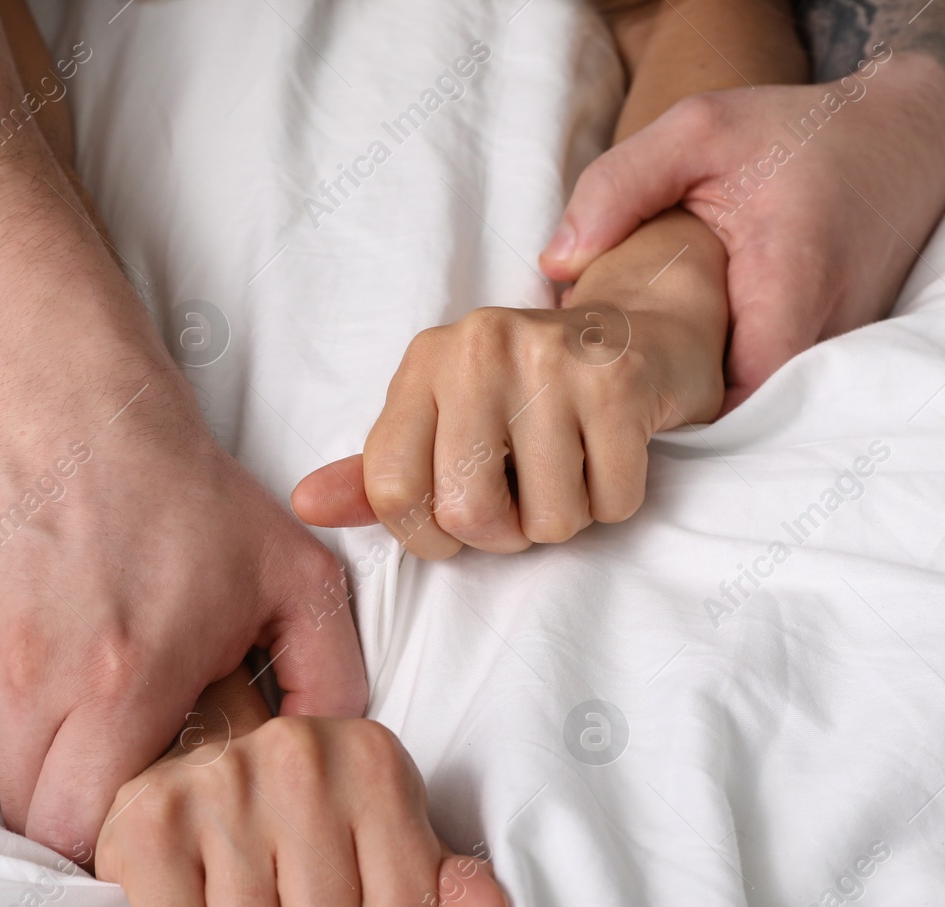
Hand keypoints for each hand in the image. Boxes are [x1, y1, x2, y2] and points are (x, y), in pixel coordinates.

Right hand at [0, 373, 366, 864]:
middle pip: (31, 814)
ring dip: (39, 758)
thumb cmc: (186, 494)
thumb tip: (323, 764)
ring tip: (89, 698)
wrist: (65, 404)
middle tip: (124, 760)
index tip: (150, 808)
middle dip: (79, 807)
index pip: (83, 832)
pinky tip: (48, 653)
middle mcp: (28, 679)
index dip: (118, 839)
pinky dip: (0, 710)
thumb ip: (330, 679)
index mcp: (121, 681)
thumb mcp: (295, 575)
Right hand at [96, 670, 509, 906]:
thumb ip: (443, 884)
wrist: (177, 748)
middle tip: (283, 905)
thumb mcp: (385, 835)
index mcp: (373, 759)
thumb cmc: (294, 810)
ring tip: (239, 897)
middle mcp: (300, 757)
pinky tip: (193, 894)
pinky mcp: (148, 821)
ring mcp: (222, 784)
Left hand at [294, 211, 726, 557]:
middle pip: (469, 513)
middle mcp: (480, 348)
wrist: (640, 331)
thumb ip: (376, 472)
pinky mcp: (620, 382)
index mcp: (425, 361)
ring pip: (550, 520)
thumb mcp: (442, 421)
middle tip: (521, 502)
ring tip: (569, 470)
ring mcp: (553, 360)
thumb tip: (305, 505)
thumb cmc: (528, 394)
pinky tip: (608, 456)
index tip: (452, 527)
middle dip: (503, 535)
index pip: (390, 489)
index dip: (423, 536)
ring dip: (565, 519)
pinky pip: (612, 503)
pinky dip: (614, 502)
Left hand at [539, 52, 944, 409]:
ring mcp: (837, 356)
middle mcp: (825, 336)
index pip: (730, 401)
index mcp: (790, 283)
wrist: (904, 138)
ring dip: (702, 405)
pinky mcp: (836, 359)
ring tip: (641, 380)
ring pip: (758, 412)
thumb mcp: (698, 129)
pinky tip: (684, 362)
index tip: (614, 396)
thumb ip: (619, 185)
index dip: (666, 412)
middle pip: (738, 420)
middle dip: (674, 417)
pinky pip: (775, 394)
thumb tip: (556, 263)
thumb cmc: (796, 131)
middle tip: (610, 399)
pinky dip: (729, 386)